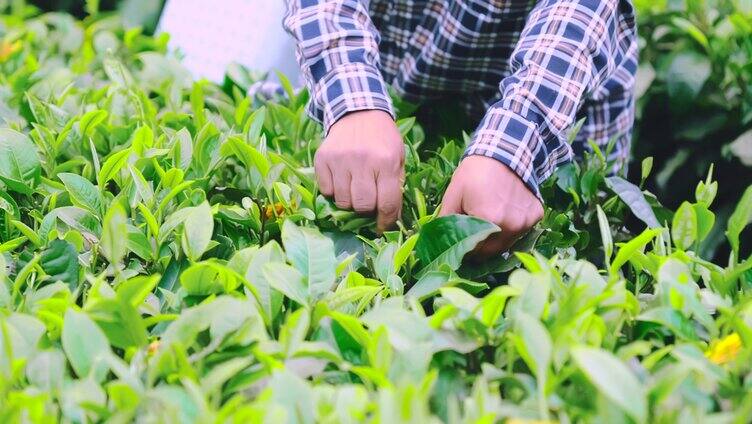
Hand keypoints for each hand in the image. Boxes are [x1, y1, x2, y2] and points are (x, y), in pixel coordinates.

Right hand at [315, 110, 404, 231]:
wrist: (358, 112)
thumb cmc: (382, 140)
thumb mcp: (398, 158)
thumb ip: (395, 187)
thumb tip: (390, 219)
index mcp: (386, 162)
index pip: (387, 203)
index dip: (386, 221)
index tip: (383, 227)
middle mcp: (362, 160)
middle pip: (362, 205)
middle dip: (366, 209)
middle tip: (368, 202)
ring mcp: (340, 159)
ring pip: (342, 201)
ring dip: (349, 201)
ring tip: (354, 189)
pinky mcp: (322, 158)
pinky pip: (326, 190)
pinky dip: (334, 191)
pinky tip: (341, 180)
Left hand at [440, 155, 543, 257]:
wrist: (502, 153)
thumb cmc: (473, 174)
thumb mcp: (453, 196)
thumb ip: (445, 222)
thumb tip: (438, 243)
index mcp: (490, 221)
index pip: (476, 252)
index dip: (467, 249)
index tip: (462, 242)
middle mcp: (512, 225)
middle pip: (493, 251)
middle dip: (481, 246)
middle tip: (474, 232)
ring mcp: (526, 220)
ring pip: (508, 242)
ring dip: (497, 238)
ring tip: (489, 219)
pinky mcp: (536, 215)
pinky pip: (522, 230)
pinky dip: (512, 226)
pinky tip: (505, 211)